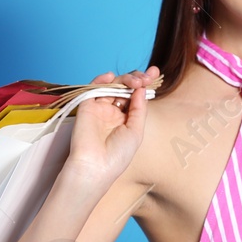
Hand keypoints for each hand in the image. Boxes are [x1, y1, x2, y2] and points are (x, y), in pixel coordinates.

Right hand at [66, 66, 157, 187]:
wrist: (95, 167)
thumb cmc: (117, 155)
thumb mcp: (136, 131)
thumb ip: (138, 109)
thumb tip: (142, 88)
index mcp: (125, 119)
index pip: (135, 96)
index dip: (144, 84)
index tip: (155, 73)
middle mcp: (112, 111)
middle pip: (125, 88)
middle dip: (137, 79)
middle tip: (146, 78)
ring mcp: (99, 107)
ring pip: (112, 85)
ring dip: (125, 79)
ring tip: (136, 82)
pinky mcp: (86, 106)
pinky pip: (93, 88)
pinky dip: (101, 79)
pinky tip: (112, 77)